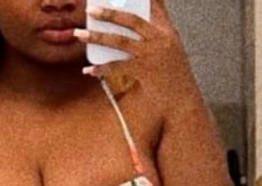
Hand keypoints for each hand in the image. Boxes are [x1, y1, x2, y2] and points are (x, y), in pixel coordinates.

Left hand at [75, 0, 198, 117]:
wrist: (182, 101)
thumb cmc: (175, 78)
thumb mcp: (172, 50)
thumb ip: (158, 34)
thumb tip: (140, 24)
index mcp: (167, 31)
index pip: (154, 6)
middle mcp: (160, 39)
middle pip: (130, 20)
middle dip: (108, 13)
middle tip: (90, 10)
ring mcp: (151, 55)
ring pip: (119, 41)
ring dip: (96, 37)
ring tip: (80, 34)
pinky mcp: (143, 71)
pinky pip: (117, 67)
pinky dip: (101, 69)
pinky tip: (89, 69)